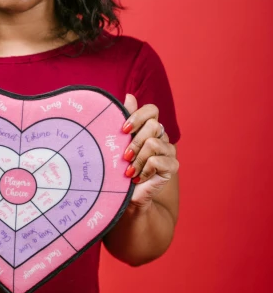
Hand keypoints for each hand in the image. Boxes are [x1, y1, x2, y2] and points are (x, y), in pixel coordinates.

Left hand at [122, 93, 178, 208]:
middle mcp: (162, 136)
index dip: (137, 116)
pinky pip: (156, 160)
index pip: (151, 110)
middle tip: (125, 157)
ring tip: (129, 171)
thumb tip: (129, 95)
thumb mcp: (119, 143)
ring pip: (153, 143)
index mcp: (149, 128)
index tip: (123, 130)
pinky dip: (143, 170)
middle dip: (134, 142)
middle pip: (152, 125)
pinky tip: (139, 178)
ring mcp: (169, 151)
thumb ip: (126, 120)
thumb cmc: (120, 169)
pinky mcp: (172, 166)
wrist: (128, 197)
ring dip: (137, 159)